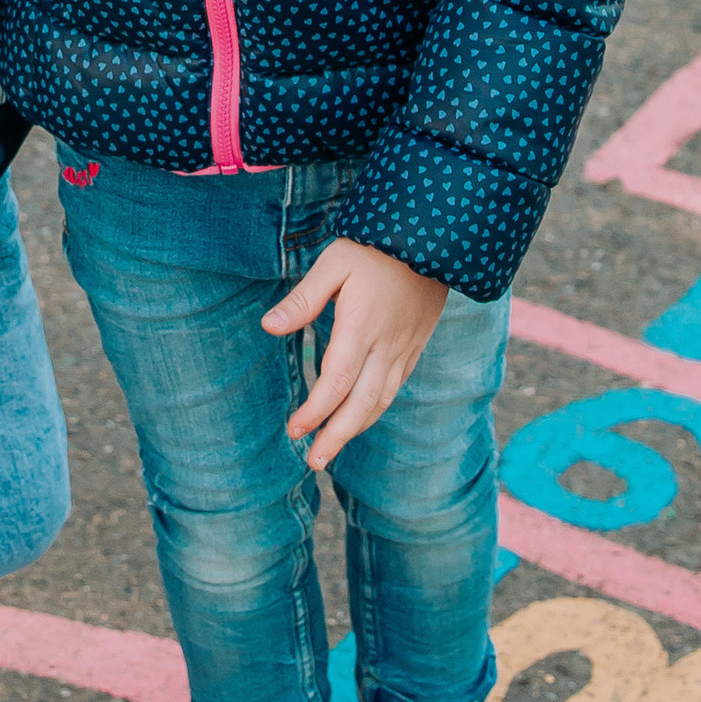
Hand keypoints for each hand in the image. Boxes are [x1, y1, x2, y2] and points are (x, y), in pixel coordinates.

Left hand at [261, 241, 447, 470]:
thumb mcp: (333, 263)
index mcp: (361, 328)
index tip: (294, 430)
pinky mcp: (414, 347)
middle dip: (336, 437)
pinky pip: (394, 388)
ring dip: (355, 429)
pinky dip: (375, 410)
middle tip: (313, 462)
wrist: (431, 240)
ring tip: (331, 448)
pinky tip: (360, 417)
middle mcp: (385, 347)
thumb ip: (303, 299)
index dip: (315, 412)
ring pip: (380, 402)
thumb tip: (269, 326)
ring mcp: (403, 350)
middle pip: (361, 405)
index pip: (336, 383)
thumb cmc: (374, 248)